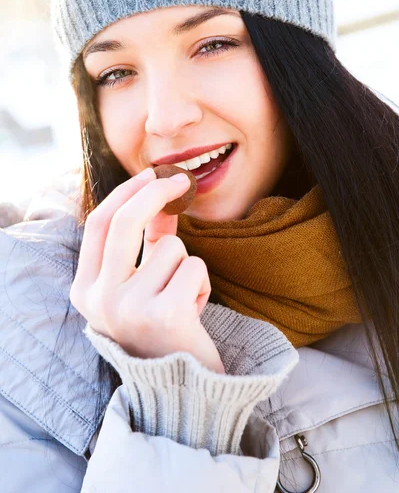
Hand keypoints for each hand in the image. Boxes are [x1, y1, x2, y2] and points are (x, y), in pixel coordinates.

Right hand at [70, 168, 224, 373]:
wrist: (182, 385)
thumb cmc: (161, 326)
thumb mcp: (145, 280)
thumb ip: (149, 238)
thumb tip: (164, 192)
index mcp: (86, 291)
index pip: (98, 224)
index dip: (127, 192)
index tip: (152, 174)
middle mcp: (100, 301)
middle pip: (125, 221)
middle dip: (157, 191)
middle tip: (183, 180)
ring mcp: (129, 309)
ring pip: (171, 246)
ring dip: (186, 264)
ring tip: (182, 296)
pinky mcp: (164, 315)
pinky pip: (194, 267)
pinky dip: (201, 283)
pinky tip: (194, 310)